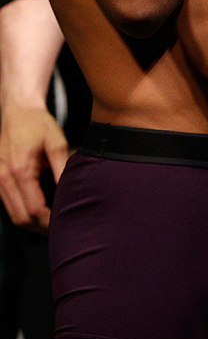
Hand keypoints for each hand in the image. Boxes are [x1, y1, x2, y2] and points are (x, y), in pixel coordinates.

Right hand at [0, 105, 68, 231]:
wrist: (18, 110)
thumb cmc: (38, 124)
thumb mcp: (56, 141)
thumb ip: (62, 167)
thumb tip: (71, 191)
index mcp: (19, 171)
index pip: (33, 210)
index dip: (50, 221)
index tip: (66, 223)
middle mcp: (4, 179)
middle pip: (21, 218)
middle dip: (41, 228)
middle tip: (62, 228)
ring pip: (13, 215)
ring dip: (32, 223)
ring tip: (54, 223)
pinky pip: (9, 205)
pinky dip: (24, 212)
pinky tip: (41, 211)